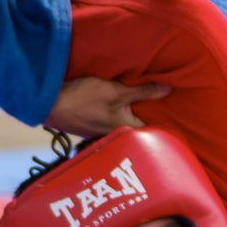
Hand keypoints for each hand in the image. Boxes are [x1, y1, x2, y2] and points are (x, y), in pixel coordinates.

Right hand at [45, 76, 168, 136]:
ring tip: (145, 101)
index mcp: (126, 130)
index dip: (164, 121)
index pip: (153, 131)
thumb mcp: (116, 91)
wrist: (49, 103)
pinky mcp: (91, 128)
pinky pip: (111, 120)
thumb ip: (142, 92)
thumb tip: (169, 90)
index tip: (177, 112)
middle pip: (138, 127)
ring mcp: (102, 133)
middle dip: (148, 116)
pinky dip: (117, 113)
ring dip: (131, 114)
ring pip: (124, 123)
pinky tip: (118, 104)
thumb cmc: (84, 99)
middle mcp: (116, 136)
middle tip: (164, 104)